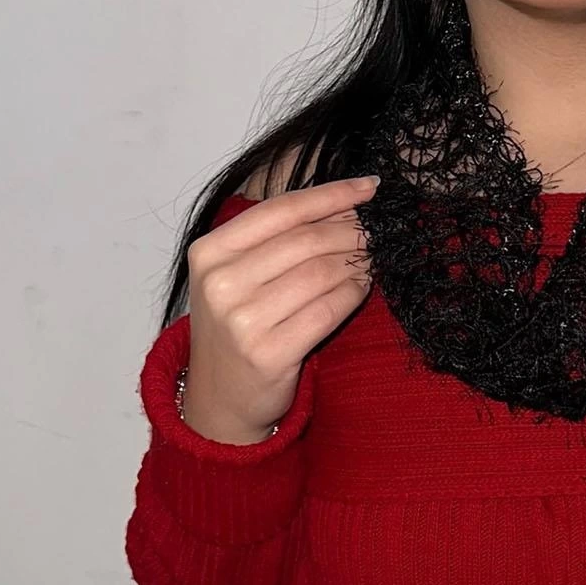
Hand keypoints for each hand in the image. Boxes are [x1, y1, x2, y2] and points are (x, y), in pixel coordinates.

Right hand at [181, 175, 379, 443]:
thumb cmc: (237, 326)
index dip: (332, 194)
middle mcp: (220, 284)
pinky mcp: (269, 353)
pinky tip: (363, 285)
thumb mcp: (237, 274)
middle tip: (376, 231)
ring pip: (320, 273)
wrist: (219, 398)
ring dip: (356, 262)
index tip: (370, 186)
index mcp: (209, 252)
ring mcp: (242, 321)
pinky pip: (328, 310)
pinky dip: (353, 293)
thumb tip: (344, 203)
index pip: (281, 210)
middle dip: (351, 230)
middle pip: (305, 240)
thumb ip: (278, 238)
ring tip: (372, 257)